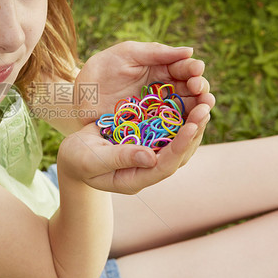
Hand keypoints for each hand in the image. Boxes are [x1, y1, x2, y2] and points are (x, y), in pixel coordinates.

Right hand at [57, 102, 210, 193]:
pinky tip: (187, 98)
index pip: (165, 166)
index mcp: (135, 179)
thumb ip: (119, 158)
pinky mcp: (146, 140)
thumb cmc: (76, 159)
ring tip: (204, 100)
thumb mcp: (91, 159)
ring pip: (178, 142)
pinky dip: (179, 115)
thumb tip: (150, 156)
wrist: (71, 155)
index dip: (180, 146)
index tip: (191, 125)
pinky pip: (168, 130)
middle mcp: (147, 169)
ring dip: (192, 122)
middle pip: (179, 154)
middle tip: (206, 106)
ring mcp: (149, 155)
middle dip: (194, 130)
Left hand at [75, 41, 214, 124]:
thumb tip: (190, 51)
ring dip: (197, 110)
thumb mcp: (125, 54)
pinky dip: (182, 129)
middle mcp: (163, 91)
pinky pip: (171, 130)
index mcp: (159, 69)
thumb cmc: (99, 72)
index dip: (193, 69)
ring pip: (185, 111)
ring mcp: (158, 111)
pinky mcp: (151, 129)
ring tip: (204, 109)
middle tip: (201, 91)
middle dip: (200, 90)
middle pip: (190, 90)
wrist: (77, 100)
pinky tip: (190, 128)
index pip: (183, 68)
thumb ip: (155, 51)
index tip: (196, 71)